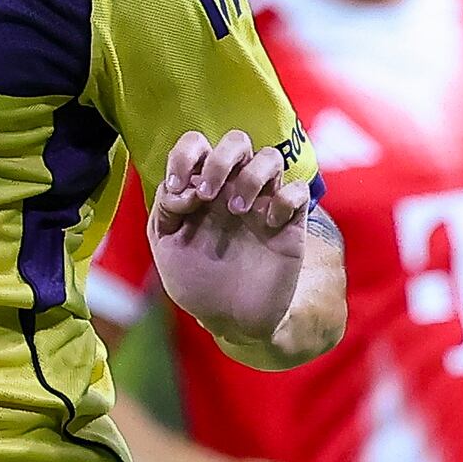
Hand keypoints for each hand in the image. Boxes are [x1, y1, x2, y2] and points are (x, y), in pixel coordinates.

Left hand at [149, 129, 316, 345]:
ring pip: (270, 157)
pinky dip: (284, 201)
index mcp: (201, 189)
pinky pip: (297, 190)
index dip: (185, 155)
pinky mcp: (289, 223)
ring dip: (251, 176)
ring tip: (237, 211)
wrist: (232, 321)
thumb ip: (165, 210)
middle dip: (220, 160)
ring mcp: (263, 204)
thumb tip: (182, 187)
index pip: (197, 145)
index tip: (178, 188)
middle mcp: (232, 189)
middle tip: (208, 195)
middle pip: (237, 140)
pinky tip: (269, 226)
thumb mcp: (166, 249)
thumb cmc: (197, 282)